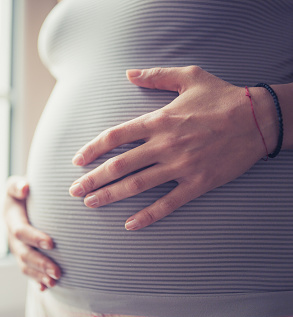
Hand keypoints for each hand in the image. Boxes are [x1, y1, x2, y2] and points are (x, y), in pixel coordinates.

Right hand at [5, 176, 60, 289]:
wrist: (19, 201)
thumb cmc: (22, 190)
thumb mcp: (15, 185)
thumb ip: (17, 186)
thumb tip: (24, 188)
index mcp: (11, 218)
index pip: (21, 231)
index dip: (34, 238)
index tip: (51, 243)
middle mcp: (12, 236)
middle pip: (23, 254)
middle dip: (40, 264)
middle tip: (57, 272)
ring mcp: (17, 248)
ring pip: (25, 265)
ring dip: (39, 275)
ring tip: (55, 282)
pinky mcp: (24, 256)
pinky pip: (29, 271)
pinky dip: (36, 281)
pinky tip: (47, 288)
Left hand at [69, 66, 276, 229]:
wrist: (260, 119)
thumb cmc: (222, 97)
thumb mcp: (189, 76)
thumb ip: (155, 77)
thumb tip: (129, 73)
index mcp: (158, 121)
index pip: (115, 137)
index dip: (92, 149)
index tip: (76, 160)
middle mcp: (164, 145)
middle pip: (119, 165)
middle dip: (93, 179)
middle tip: (74, 190)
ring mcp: (181, 166)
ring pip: (137, 185)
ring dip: (110, 196)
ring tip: (90, 204)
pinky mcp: (198, 183)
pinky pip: (168, 203)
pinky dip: (148, 215)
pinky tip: (130, 224)